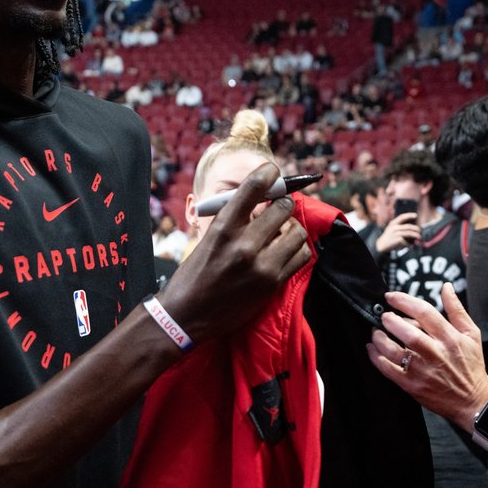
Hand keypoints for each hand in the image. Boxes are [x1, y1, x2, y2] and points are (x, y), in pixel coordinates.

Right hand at [161, 163, 310, 344]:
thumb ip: (234, 218)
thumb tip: (264, 198)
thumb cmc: (195, 273)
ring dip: (292, 228)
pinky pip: (301, 255)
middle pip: (283, 208)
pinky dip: (297, 249)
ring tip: (281, 233)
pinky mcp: (273, 284)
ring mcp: (261, 266)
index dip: (268, 174)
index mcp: (222, 228)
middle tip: (277, 209)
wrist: (186, 316)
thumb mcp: (208, 238)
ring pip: (297, 231)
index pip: (252, 188)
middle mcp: (243, 245)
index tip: (273, 171)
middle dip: (282, 204)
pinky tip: (286, 250)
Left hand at [366, 284, 487, 432]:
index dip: (404, 301)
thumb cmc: (471, 366)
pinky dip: (376, 358)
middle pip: (408, 332)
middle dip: (390, 320)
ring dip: (380, 339)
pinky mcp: (413, 386)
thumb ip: (456, 309)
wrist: (472, 401)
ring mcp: (423, 371)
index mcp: (450, 338)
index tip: (391, 297)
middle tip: (383, 316)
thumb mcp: (471, 334)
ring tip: (375, 332)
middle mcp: (436, 353)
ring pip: (395, 351)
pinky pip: (389, 370)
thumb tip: (446, 287)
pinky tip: (372, 349)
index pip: (424, 312)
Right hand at [374, 212, 419, 253]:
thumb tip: (412, 228)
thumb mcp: (391, 229)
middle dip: (415, 228)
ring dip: (415, 235)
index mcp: (393, 223)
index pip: (402, 217)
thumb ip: (399, 227)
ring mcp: (396, 234)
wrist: (381, 245)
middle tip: (419, 230)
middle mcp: (394, 227)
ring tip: (419, 237)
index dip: (409, 215)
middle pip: (408, 226)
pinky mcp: (397, 240)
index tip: (415, 215)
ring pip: (409, 233)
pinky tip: (410, 246)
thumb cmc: (389, 237)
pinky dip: (409, 244)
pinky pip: (406, 241)